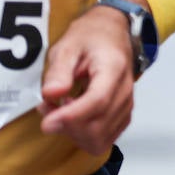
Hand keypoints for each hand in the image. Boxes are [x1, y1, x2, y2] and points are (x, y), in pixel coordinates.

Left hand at [37, 1, 135, 153]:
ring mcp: (126, 105)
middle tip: (48, 108)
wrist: (112, 34)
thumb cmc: (91, 38)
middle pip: (98, 126)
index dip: (71, 117)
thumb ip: (58, 71)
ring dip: (74, 132)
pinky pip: (104, 140)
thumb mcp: (68, 46)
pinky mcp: (122, 116)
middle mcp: (125, 90)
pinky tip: (74, 117)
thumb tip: (51, 95)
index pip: (97, 101)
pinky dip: (84, 136)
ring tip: (60, 110)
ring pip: (100, 138)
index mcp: (113, 68)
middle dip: (67, 126)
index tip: (48, 123)